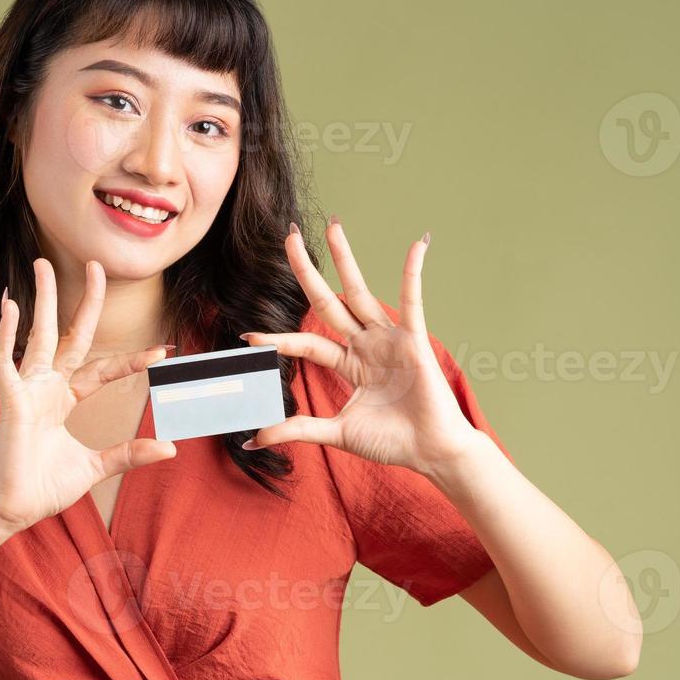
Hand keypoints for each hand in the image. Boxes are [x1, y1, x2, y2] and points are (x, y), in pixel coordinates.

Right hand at [0, 257, 176, 533]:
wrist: (12, 509)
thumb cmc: (45, 486)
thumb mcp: (97, 467)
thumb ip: (128, 454)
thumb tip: (170, 448)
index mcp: (68, 398)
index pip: (104, 368)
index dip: (130, 360)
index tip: (161, 352)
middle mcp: (49, 386)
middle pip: (70, 334)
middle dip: (82, 301)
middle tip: (94, 265)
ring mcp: (28, 390)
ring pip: (38, 335)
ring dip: (41, 300)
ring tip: (42, 264)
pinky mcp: (10, 400)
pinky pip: (5, 362)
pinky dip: (5, 335)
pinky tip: (9, 308)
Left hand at [239, 217, 481, 475]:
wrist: (431, 452)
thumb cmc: (392, 441)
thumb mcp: (335, 432)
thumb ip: (296, 430)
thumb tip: (252, 442)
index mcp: (350, 363)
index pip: (307, 343)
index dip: (279, 339)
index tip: (248, 337)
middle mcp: (366, 345)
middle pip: (328, 302)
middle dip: (307, 271)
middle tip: (289, 237)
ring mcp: (389, 339)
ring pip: (360, 293)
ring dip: (346, 259)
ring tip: (333, 226)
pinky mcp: (414, 341)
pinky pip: (413, 301)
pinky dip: (414, 273)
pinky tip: (418, 246)